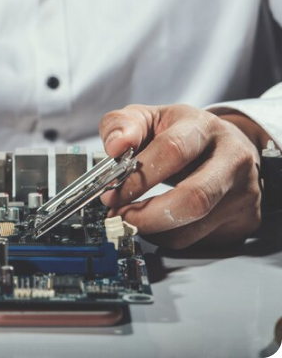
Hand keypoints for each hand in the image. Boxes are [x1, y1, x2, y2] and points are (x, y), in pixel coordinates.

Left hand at [99, 104, 263, 248]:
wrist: (225, 143)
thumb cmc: (180, 132)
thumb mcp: (148, 118)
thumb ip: (123, 126)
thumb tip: (114, 147)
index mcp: (203, 127)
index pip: (172, 151)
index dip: (138, 177)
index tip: (111, 194)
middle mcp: (232, 158)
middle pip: (194, 198)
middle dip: (148, 215)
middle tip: (120, 217)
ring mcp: (244, 191)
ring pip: (195, 226)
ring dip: (154, 230)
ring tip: (132, 219)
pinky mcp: (247, 218)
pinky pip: (200, 240)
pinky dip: (169, 237)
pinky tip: (157, 223)